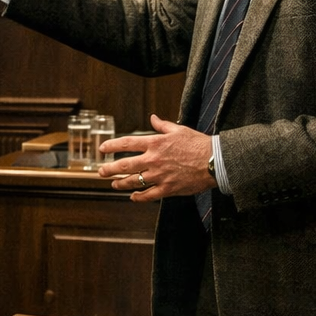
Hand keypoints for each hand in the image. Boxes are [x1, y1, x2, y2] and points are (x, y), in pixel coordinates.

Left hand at [95, 114, 216, 201]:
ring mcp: (159, 175)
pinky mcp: (168, 188)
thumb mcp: (179, 130)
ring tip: (114, 184)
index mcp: (155, 143)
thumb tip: (153, 118)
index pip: (127, 143)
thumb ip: (162, 125)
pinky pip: (148, 195)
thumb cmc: (198, 144)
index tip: (102, 149)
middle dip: (109, 169)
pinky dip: (138, 197)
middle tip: (101, 171)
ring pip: (133, 181)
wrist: (214, 161)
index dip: (112, 146)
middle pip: (124, 165)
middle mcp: (154, 160)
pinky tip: (133, 197)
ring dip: (121, 183)